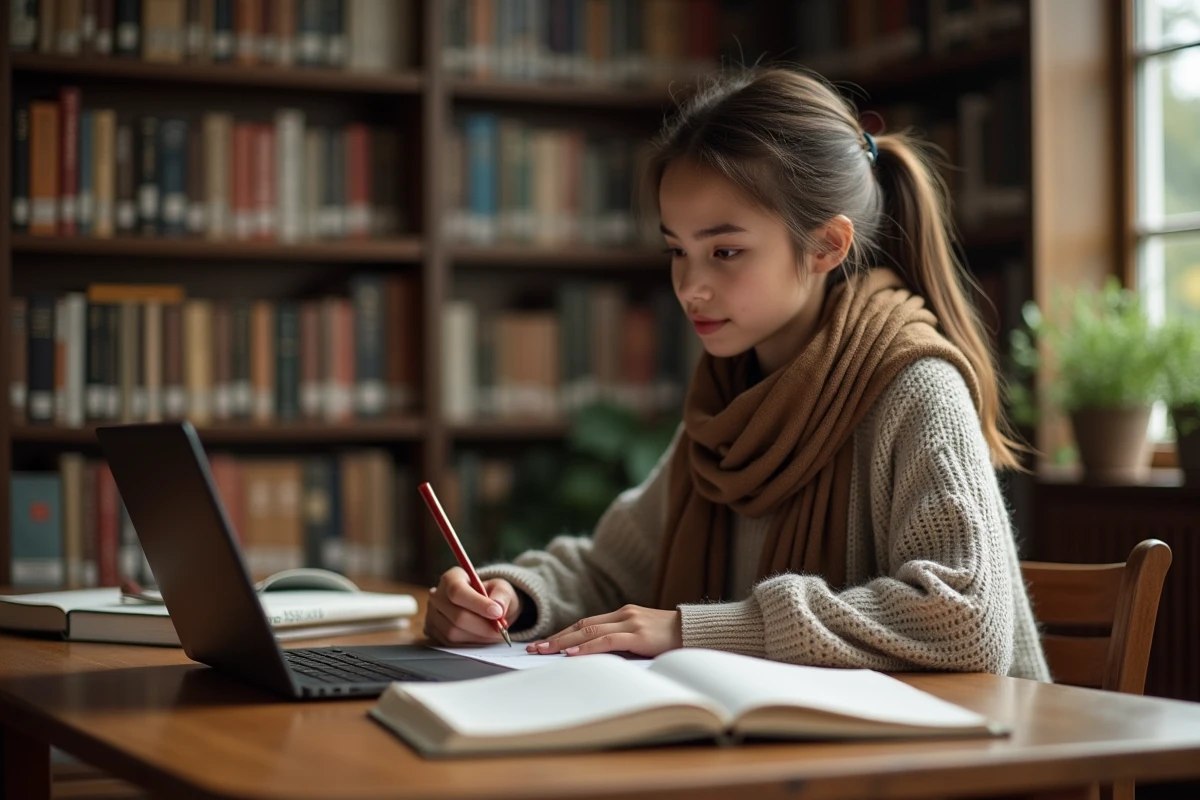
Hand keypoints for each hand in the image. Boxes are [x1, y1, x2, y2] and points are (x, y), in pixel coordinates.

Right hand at [424, 567, 520, 644]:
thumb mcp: (502, 588)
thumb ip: (502, 595)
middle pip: (456, 615)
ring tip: (494, 633)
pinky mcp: (434, 632)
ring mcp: (432, 615)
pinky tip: (482, 637)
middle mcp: (437, 596)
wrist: (483, 608)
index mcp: (451, 578)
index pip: (457, 591)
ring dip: (478, 636)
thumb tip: (499, 608)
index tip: (497, 613)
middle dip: (483, 625)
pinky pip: (451, 643)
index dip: (477, 603)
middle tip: (501, 628)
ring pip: (453, 632)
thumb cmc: (491, 595)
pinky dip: (471, 643)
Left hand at [527, 605, 681, 657]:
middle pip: (582, 625)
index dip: (564, 633)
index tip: (545, 644)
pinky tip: (573, 653)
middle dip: (556, 637)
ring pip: (589, 631)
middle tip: (534, 648)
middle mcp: (623, 615)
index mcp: (623, 615)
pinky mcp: (639, 634)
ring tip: (545, 651)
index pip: (586, 624)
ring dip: (564, 642)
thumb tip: (595, 660)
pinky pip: (607, 641)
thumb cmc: (672, 640)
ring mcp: (631, 622)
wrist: (698, 632)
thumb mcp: (643, 640)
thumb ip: (622, 645)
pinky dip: (587, 647)